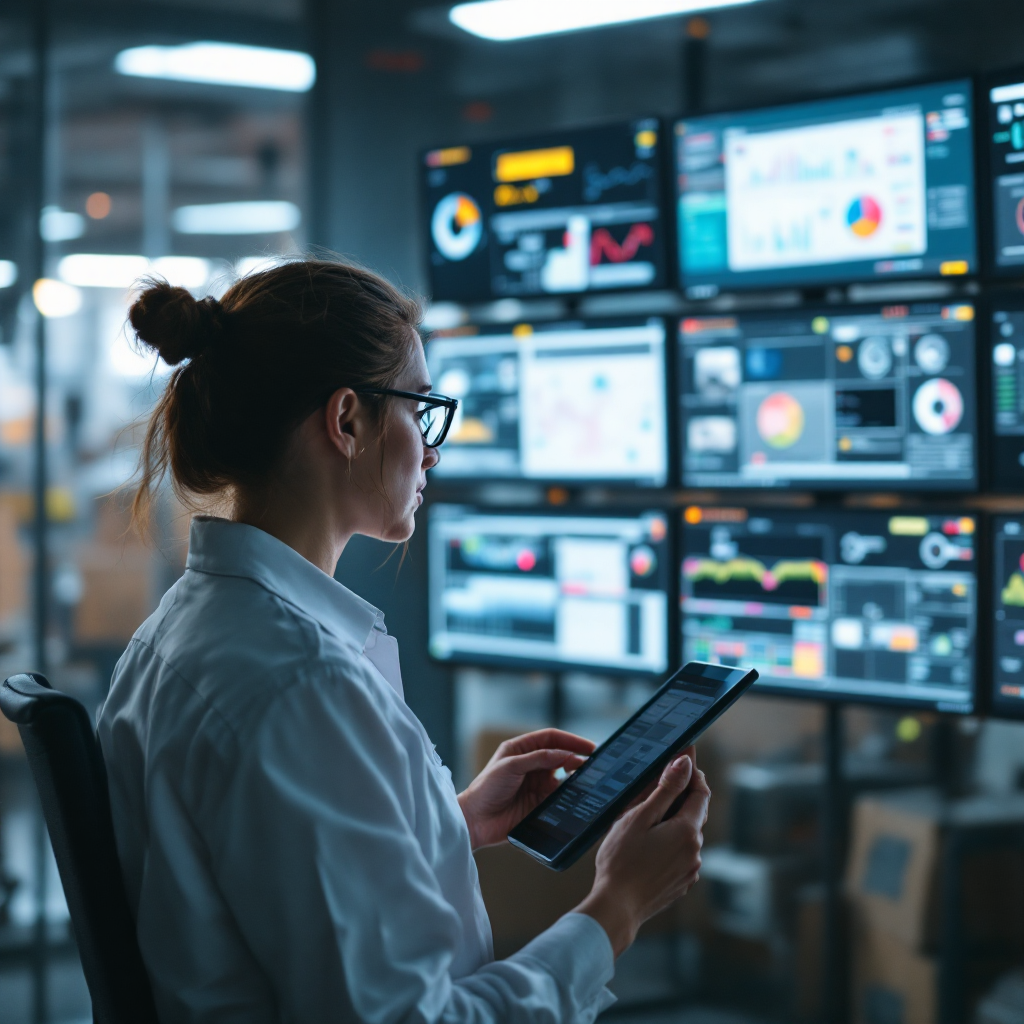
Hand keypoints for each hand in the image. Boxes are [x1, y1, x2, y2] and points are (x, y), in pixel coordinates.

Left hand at [457, 729, 594, 849]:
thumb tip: (565, 754)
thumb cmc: (486, 788)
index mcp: (521, 750)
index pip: (551, 738)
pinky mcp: (540, 804)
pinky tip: (580, 797)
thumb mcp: (510, 766)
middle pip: (561, 757)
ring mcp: (537, 785)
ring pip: (564, 778)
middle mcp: (532, 765)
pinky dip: (571, 796)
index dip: (571, 740)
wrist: (476, 821)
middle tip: (595, 764)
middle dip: (578, 758)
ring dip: (577, 778)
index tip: (589, 747)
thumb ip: (538, 758)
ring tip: (591, 780)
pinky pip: (560, 798)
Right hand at [576, 746, 709, 957]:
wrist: (616, 907)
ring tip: (645, 818)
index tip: (682, 759)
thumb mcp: (639, 817)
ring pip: (686, 835)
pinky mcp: (680, 883)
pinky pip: (680, 854)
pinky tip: (647, 845)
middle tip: (660, 781)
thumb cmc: (621, 860)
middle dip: (681, 795)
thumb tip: (684, 763)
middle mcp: (695, 852)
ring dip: (673, 821)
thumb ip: (665, 789)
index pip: (701, 792)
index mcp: (687, 831)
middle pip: (695, 813)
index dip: (693, 773)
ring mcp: (689, 870)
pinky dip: (669, 842)